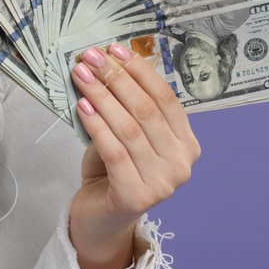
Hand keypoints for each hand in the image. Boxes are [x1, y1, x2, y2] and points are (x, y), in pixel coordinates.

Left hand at [68, 41, 199, 268]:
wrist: (100, 218)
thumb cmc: (113, 172)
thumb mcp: (125, 135)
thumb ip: (126, 108)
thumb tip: (106, 64)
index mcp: (186, 144)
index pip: (166, 99)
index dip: (140, 71)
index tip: (115, 49)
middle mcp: (181, 164)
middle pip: (146, 110)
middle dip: (116, 78)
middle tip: (91, 57)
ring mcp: (163, 184)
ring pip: (129, 129)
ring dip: (102, 97)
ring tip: (81, 76)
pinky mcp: (137, 196)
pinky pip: (114, 151)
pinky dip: (97, 125)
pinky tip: (82, 107)